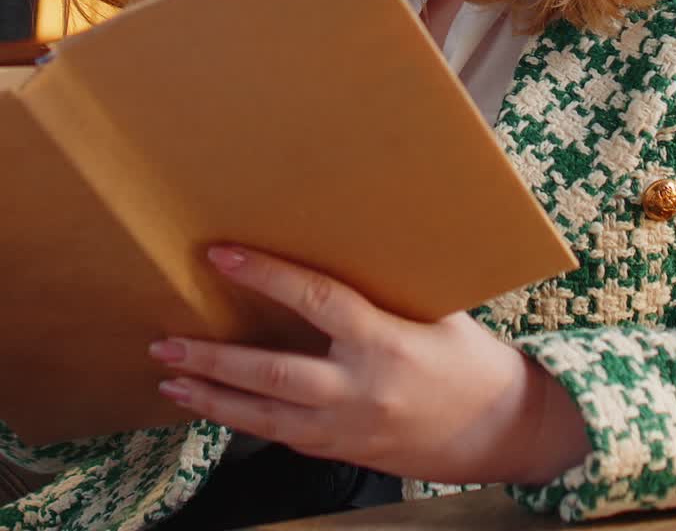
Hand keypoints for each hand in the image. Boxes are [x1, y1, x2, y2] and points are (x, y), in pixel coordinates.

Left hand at [149, 245, 587, 484]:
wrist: (500, 430)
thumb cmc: (468, 357)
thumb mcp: (436, 308)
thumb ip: (384, 286)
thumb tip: (339, 233)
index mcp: (386, 340)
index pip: (316, 299)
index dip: (267, 275)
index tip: (222, 255)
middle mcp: (361, 388)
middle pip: (274, 373)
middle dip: (216, 358)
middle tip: (168, 341)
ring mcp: (349, 427)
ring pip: (267, 416)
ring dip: (214, 398)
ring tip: (170, 378)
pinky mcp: (343, 451)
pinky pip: (282, 435)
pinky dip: (243, 421)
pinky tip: (213, 406)